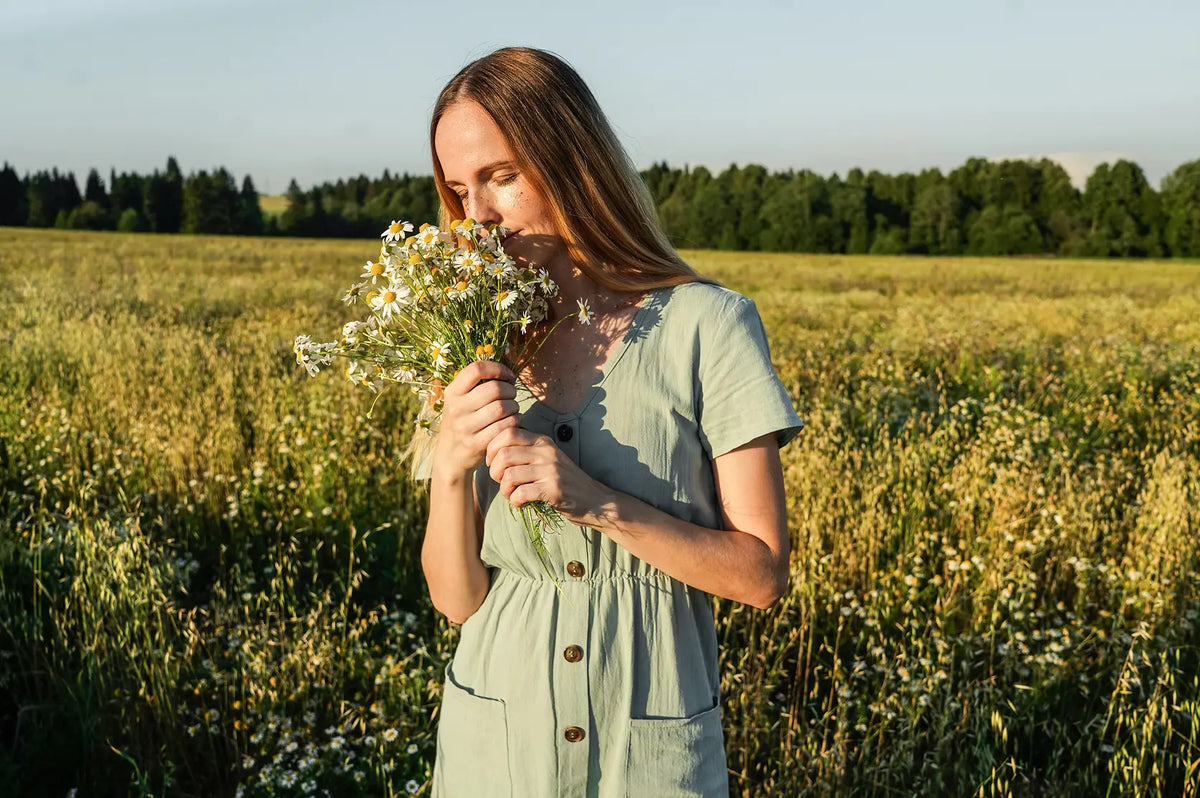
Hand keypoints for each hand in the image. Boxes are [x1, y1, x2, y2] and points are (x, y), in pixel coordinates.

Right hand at [433, 361, 520, 478]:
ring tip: (513, 409)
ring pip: (503, 408)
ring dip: (515, 406)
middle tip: (512, 395)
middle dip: (511, 390)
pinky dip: (515, 421)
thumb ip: (476, 383)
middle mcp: (456, 408)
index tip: (508, 376)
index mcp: (452, 392)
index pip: (477, 369)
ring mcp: (465, 427)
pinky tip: (514, 421)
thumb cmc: (463, 421)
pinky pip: (505, 427)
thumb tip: (505, 362)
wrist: (451, 456)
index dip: (498, 368)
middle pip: (495, 389)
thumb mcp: (460, 400)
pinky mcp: (476, 443)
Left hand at [484, 427, 612, 525]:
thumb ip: (526, 451)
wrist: (596, 500)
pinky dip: (515, 500)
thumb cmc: (566, 481)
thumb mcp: (548, 458)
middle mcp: (546, 452)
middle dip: (495, 471)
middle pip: (503, 453)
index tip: (494, 462)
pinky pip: (520, 493)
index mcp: (542, 441)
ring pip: (509, 475)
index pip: (507, 432)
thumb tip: (493, 452)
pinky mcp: (554, 489)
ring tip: (511, 494)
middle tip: (501, 481)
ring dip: (504, 489)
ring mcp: (551, 470)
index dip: (492, 447)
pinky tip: (521, 502)